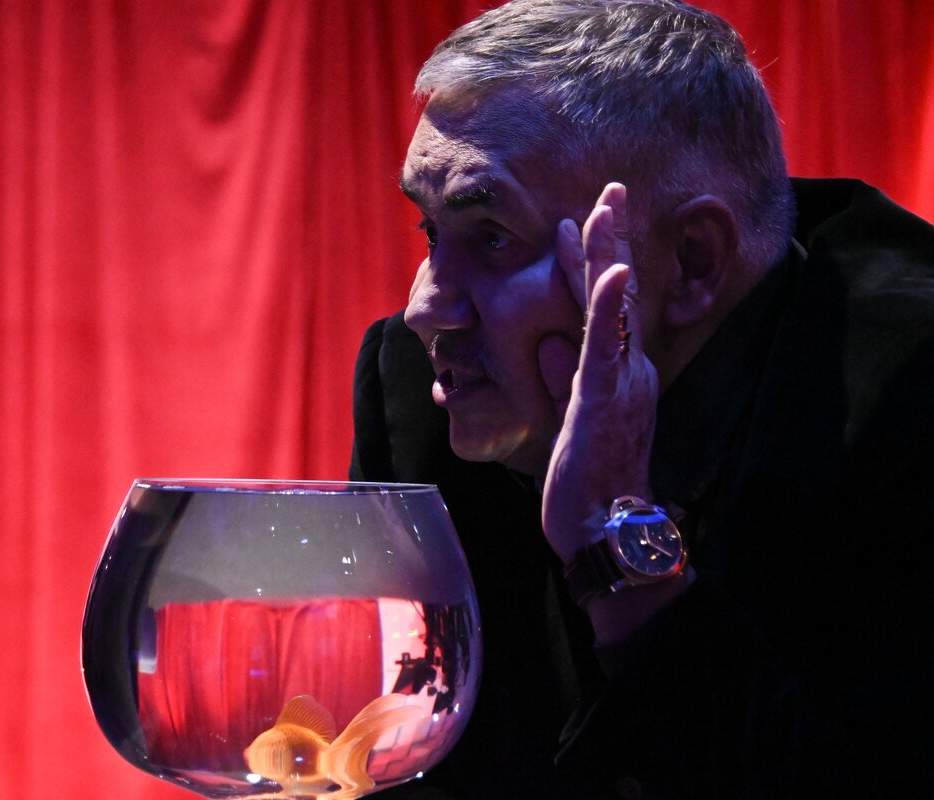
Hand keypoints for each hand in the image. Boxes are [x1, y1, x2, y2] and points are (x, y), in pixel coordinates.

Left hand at [539, 184, 683, 641]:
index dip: (592, 261)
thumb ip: (564, 377)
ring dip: (610, 253)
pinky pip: (609, 347)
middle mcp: (627, 368)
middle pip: (616, 291)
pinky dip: (608, 307)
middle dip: (610, 237)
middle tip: (609, 189)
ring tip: (607, 205)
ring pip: (615, 306)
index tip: (579, 221)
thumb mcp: (570, 419)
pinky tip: (612, 270)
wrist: (606, 530)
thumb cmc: (589, 481)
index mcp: (617, 372)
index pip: (603, 305)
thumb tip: (549, 343)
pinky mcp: (606, 399)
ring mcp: (621, 380)